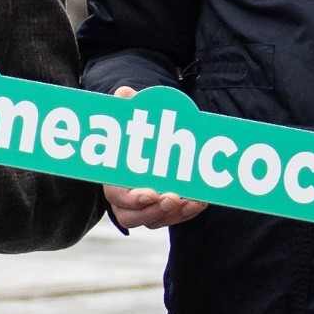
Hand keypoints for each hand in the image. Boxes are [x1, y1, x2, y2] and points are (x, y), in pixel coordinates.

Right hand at [100, 83, 209, 232]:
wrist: (145, 144)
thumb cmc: (133, 133)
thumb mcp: (129, 119)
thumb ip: (127, 108)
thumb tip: (125, 93)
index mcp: (113, 180)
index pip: (116, 197)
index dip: (132, 199)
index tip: (150, 193)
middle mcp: (125, 199)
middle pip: (133, 216)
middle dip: (155, 210)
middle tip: (173, 198)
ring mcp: (144, 208)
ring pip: (155, 219)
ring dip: (174, 214)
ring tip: (191, 201)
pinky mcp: (162, 210)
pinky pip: (173, 217)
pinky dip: (187, 212)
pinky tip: (200, 200)